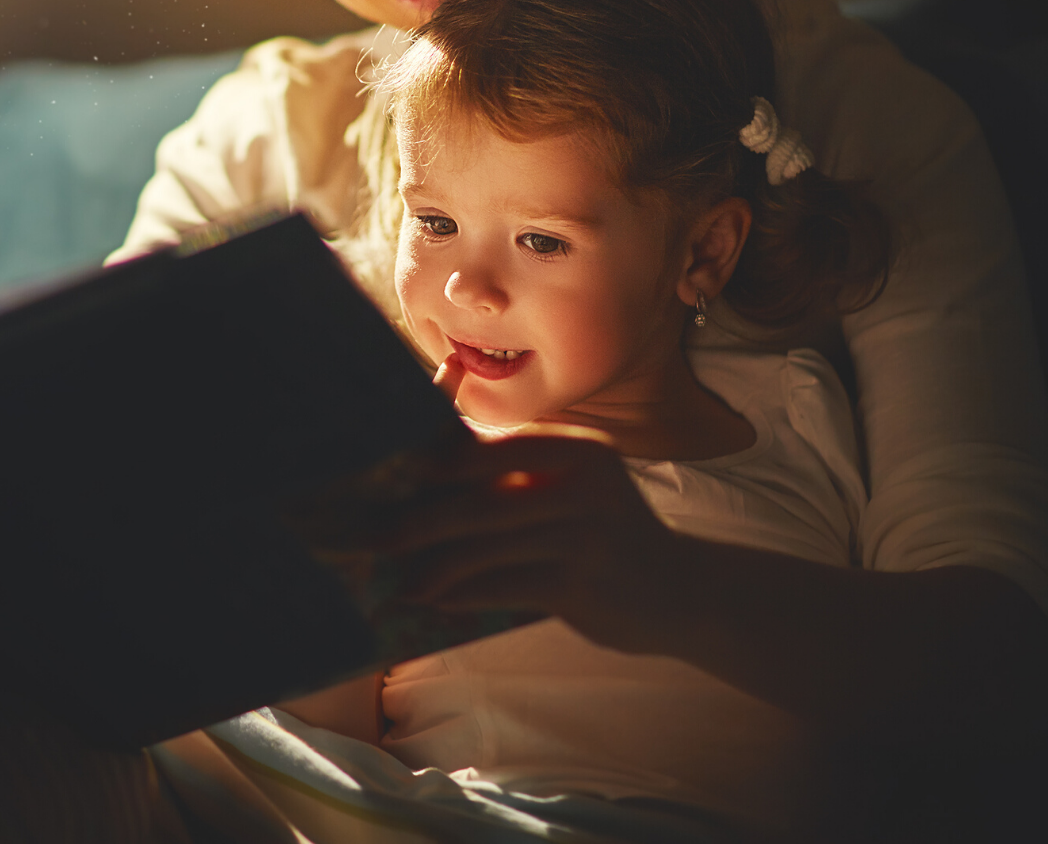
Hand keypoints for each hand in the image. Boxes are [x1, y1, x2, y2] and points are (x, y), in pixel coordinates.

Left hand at [373, 356, 692, 653]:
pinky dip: (460, 594)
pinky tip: (432, 601)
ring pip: (483, 546)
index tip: (375, 473)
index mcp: (572, 447)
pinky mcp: (582, 584)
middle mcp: (582, 482)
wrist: (682, 592)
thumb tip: (418, 466)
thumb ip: (510, 471)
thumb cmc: (602, 532)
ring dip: (429, 565)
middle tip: (365, 535)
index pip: (484, 446)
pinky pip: (501, 586)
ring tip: (394, 578)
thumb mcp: (570, 485)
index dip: (426, 460)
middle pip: (475, 498)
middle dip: (414, 519)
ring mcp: (584, 534)